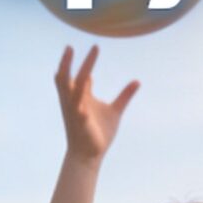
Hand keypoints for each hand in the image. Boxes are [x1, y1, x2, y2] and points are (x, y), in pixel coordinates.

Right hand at [54, 46, 137, 162]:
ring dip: (71, 75)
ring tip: (72, 63)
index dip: (86, 62)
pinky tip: (85, 90)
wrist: (89, 156)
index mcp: (82, 97)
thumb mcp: (115, 111)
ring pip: (67, 90)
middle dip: (66, 63)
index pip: (81, 76)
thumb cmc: (99, 133)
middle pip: (65, 78)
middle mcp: (74, 102)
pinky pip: (77, 110)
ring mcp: (75, 111)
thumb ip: (124, 95)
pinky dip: (79, 103)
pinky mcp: (80, 123)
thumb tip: (137, 81)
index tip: (95, 47)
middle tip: (70, 46)